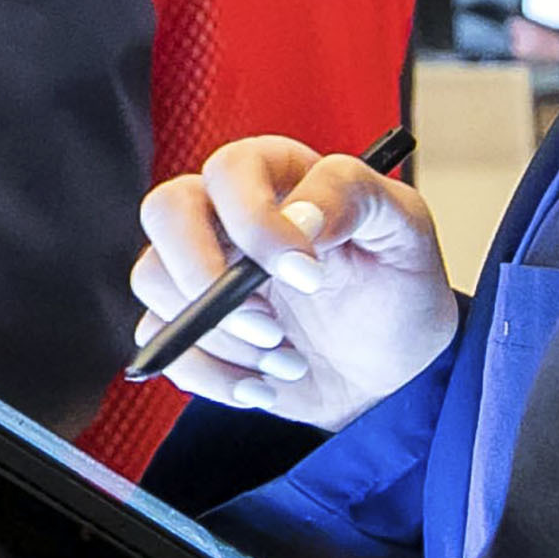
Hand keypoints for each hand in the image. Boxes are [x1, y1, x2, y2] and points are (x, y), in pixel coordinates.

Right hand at [132, 134, 456, 428]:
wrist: (393, 370)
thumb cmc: (398, 287)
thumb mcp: (403, 229)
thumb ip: (352, 197)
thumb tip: (296, 216)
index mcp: (274, 174)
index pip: (230, 171)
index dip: (255, 223)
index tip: (306, 276)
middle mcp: (224, 214)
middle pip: (164, 212)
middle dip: (206, 279)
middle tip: (270, 328)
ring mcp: (198, 270)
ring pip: (154, 282)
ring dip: (222, 337)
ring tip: (288, 361)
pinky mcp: (186, 325)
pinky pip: (162, 343)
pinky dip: (213, 375)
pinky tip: (264, 386)